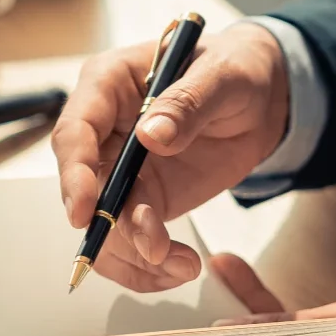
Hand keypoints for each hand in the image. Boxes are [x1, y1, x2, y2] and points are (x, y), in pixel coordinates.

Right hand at [51, 21, 289, 290]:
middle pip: (81, 183)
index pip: (75, 129)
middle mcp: (104, 129)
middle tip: (148, 249)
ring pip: (104, 220)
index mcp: (107, 85)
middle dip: (107, 224)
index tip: (85, 209)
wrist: (262, 99)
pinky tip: (181, 266)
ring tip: (180, 264)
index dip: (74, 171)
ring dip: (134, 250)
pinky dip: (150, 262)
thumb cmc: (234, 69)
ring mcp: (121, 168)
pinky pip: (131, 236)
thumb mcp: (223, 75)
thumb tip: (152, 135)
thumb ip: (188, 101)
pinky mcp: (145, 197)